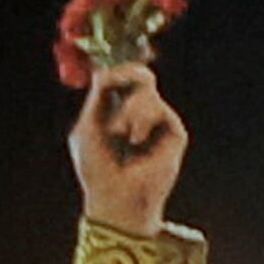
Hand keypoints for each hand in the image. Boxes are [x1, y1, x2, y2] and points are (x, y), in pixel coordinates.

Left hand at [69, 63, 189, 234]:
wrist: (114, 196)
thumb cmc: (97, 167)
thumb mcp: (89, 124)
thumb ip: (100, 94)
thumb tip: (108, 69)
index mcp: (117, 111)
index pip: (124, 78)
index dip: (121, 67)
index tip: (108, 68)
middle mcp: (140, 114)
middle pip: (140, 74)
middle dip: (127, 72)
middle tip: (113, 80)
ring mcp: (158, 122)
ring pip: (147, 88)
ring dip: (127, 109)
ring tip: (120, 134)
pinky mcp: (174, 132)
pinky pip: (157, 106)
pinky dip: (141, 120)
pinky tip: (136, 141)